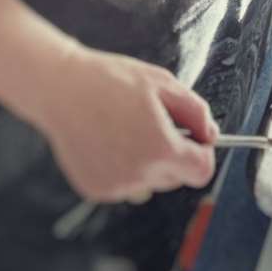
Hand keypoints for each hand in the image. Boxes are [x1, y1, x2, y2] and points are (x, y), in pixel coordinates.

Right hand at [36, 44, 217, 202]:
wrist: (61, 89)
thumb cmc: (111, 80)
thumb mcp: (162, 83)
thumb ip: (196, 111)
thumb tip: (211, 135)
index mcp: (160, 149)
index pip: (202, 171)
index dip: (202, 152)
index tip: (194, 138)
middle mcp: (139, 175)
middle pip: (176, 176)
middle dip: (174, 153)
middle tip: (153, 121)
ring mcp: (116, 186)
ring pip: (150, 182)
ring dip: (148, 162)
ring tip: (127, 128)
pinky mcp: (96, 190)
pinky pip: (125, 185)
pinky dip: (123, 167)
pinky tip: (108, 140)